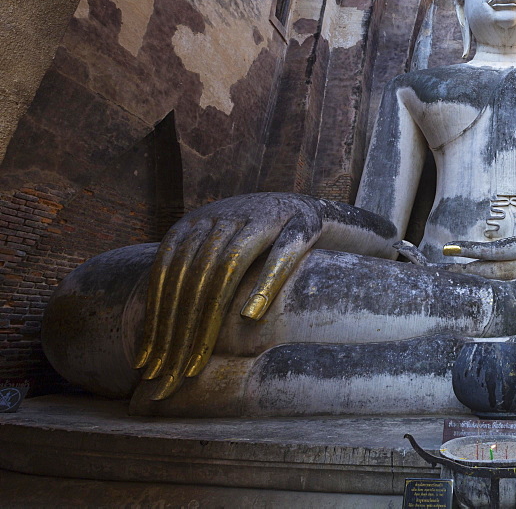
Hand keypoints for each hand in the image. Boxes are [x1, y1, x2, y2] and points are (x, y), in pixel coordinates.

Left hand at [134, 193, 330, 399]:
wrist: (302, 207)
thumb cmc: (251, 241)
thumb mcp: (211, 251)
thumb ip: (185, 278)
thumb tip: (148, 328)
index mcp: (193, 224)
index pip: (165, 276)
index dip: (154, 320)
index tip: (145, 364)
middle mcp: (221, 217)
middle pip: (190, 280)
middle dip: (176, 332)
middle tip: (166, 375)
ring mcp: (258, 218)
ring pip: (225, 271)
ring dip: (208, 320)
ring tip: (195, 361)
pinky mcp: (296, 224)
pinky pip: (280, 257)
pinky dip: (264, 284)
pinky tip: (250, 315)